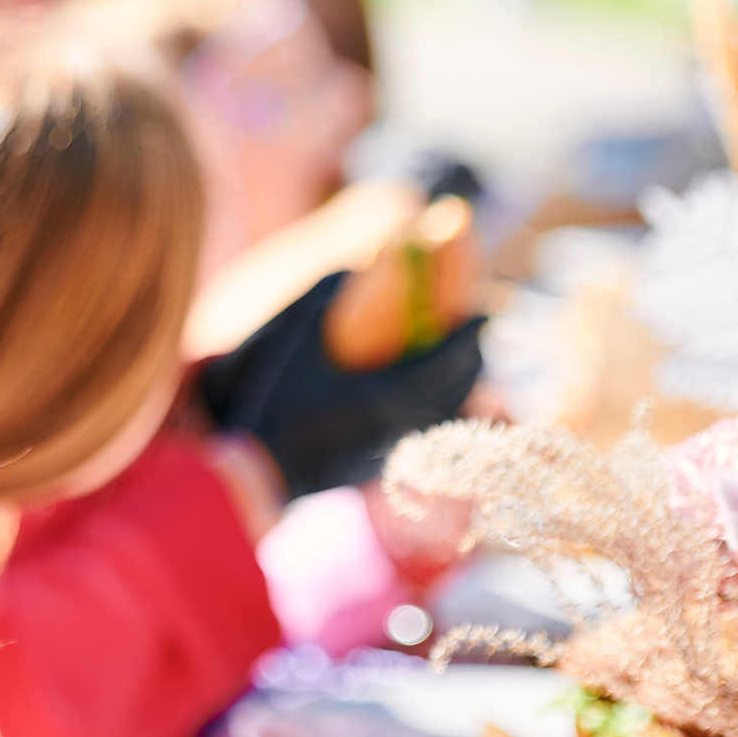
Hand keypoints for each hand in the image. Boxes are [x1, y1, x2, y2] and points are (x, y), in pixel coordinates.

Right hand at [198, 272, 486, 498]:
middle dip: (472, 360)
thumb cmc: (270, 402)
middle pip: (456, 393)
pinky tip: (427, 391)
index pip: (445, 365)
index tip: (484, 313)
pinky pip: (423, 430)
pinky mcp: (378, 465)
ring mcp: (390, 451)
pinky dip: (437, 406)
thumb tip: (351, 266)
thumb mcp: (291, 341)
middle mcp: (397, 427)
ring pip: (444, 415)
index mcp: (382, 396)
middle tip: (474, 331)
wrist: (254, 470)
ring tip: (458, 358)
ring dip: (459, 385)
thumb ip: (321, 299)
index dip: (468, 338)